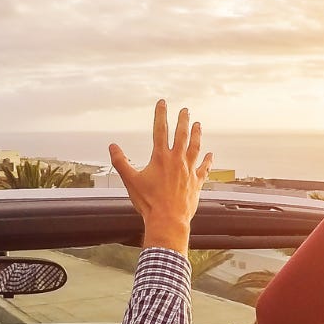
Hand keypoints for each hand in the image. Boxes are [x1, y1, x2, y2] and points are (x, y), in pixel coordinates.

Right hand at [109, 100, 212, 253]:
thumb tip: (112, 146)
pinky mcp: (196, 183)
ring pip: (195, 147)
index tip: (163, 103)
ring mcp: (189, 171)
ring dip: (197, 135)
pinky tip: (211, 155)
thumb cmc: (148, 202)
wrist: (168, 220)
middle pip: (181, 135)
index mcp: (160, 157)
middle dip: (183, 120)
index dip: (161, 115)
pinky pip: (204, 168)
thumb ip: (120, 162)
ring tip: (198, 124)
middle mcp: (177, 160)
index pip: (160, 130)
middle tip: (185, 110)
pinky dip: (208, 161)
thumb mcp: (130, 181)